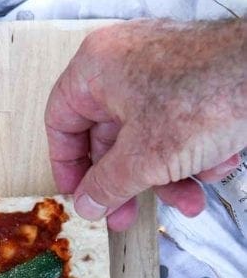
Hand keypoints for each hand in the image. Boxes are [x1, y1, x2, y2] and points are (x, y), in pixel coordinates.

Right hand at [45, 19, 246, 229]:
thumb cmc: (207, 95)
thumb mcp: (143, 158)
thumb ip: (106, 186)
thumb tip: (87, 203)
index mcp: (96, 68)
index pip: (61, 121)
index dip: (67, 166)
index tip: (79, 195)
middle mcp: (124, 63)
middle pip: (108, 137)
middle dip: (127, 182)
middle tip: (125, 215)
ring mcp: (160, 69)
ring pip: (146, 137)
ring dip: (167, 177)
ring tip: (189, 201)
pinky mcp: (192, 79)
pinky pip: (176, 125)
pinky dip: (192, 153)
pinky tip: (215, 167)